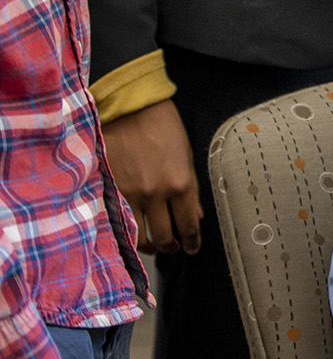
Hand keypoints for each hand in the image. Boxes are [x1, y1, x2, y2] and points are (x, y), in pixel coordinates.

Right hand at [102, 99, 200, 254]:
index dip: (192, 241)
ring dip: (148, 246)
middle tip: (174, 249)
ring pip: (139, 236)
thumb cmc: (163, 127)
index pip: (189, 225)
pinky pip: (118, 223)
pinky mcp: (110, 191)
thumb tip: (196, 216)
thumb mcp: (188, 156)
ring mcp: (131, 194)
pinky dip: (126, 233)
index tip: (192, 248)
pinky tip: (131, 234)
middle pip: (164, 237)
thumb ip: (191, 190)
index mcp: (182, 184)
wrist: (129, 109)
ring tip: (153, 246)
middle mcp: (157, 193)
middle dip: (171, 248)